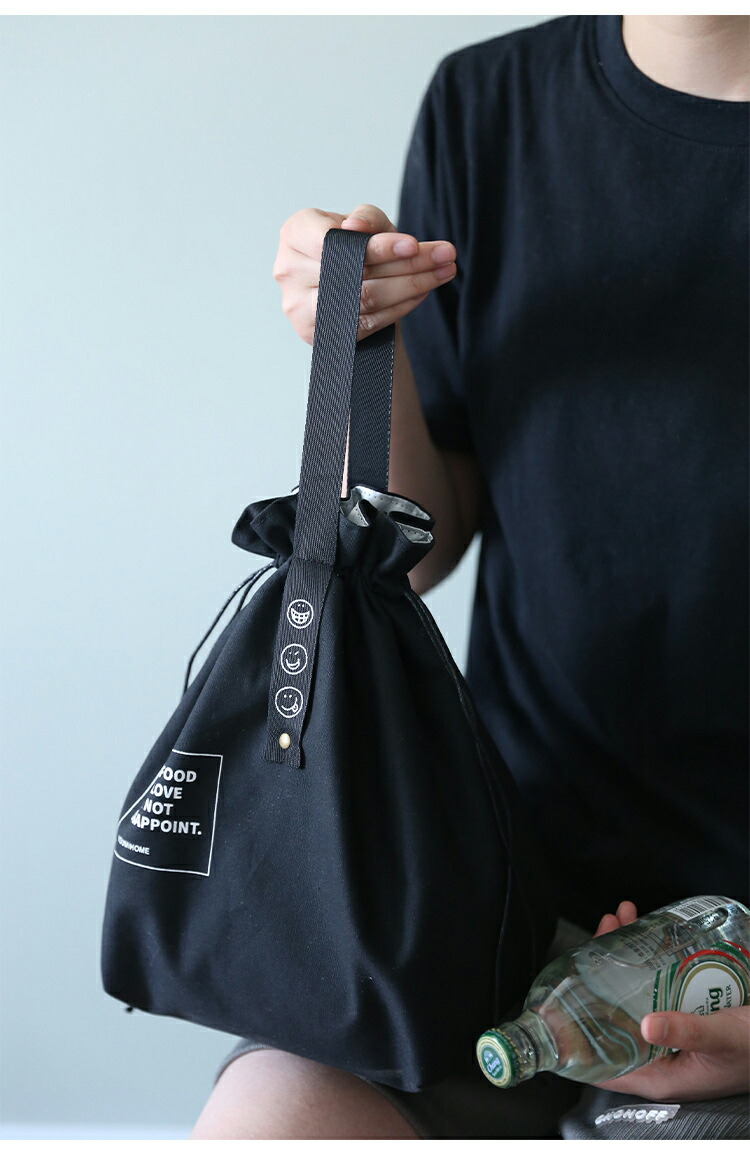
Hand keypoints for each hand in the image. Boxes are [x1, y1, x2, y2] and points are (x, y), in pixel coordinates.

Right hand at [272, 204, 456, 344]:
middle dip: (408, 264)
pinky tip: (422, 291)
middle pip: (357, 272)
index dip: (378, 246)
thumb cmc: (351, 249)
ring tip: (443, 271)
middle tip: (445, 256)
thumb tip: (356, 229)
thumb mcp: (363, 223)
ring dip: (412, 285)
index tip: (414, 245)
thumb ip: (366, 219)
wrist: (344, 287)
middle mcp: (289, 269)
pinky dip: (400, 306)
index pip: (338, 242)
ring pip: (365, 298)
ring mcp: (299, 306)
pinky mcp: (315, 334)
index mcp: (296, 232)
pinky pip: (367, 322)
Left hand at [592, 900, 749, 1099]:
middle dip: (599, 975)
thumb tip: (646, 1024)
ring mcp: (668, 1032)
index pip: (600, 1064)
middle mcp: (656, 1054)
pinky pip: (655, 983)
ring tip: (618, 920)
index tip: (559, 1003)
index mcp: (657, 1075)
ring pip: (631, 992)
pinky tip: (644, 928)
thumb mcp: (723, 1039)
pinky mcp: (682, 1011)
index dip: (575, 1038)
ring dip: (622, 955)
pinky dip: (647, 955)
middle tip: (598, 935)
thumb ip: (688, 1032)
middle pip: (612, 1015)